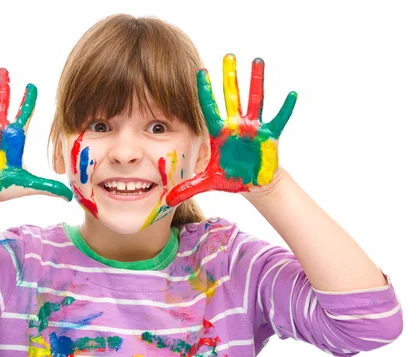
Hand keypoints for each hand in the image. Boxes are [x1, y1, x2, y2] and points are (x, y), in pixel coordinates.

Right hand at [0, 66, 72, 205]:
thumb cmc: (0, 189)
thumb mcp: (27, 185)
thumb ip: (48, 187)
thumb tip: (69, 198)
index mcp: (14, 137)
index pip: (24, 113)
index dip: (28, 100)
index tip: (32, 85)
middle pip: (2, 101)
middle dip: (3, 85)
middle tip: (3, 70)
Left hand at [166, 54, 296, 205]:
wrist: (253, 184)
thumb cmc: (230, 178)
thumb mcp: (208, 182)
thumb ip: (188, 188)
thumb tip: (166, 201)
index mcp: (219, 134)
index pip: (209, 109)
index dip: (205, 92)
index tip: (200, 72)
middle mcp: (235, 126)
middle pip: (231, 97)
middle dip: (229, 77)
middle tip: (228, 55)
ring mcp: (253, 128)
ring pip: (255, 100)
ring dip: (256, 81)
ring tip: (257, 60)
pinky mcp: (269, 135)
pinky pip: (278, 119)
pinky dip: (285, 108)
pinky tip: (291, 94)